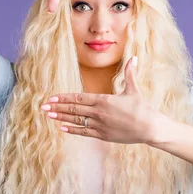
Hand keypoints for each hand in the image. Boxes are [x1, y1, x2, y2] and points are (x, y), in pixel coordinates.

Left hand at [39, 56, 168, 144]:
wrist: (150, 128)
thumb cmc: (142, 108)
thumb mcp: (134, 89)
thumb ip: (130, 73)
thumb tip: (134, 57)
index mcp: (104, 100)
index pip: (79, 98)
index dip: (64, 98)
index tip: (51, 97)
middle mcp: (99, 112)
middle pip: (74, 109)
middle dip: (57, 107)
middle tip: (43, 107)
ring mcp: (100, 125)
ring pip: (76, 120)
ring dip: (61, 117)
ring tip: (49, 116)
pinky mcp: (103, 136)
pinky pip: (84, 132)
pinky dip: (73, 130)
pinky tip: (62, 128)